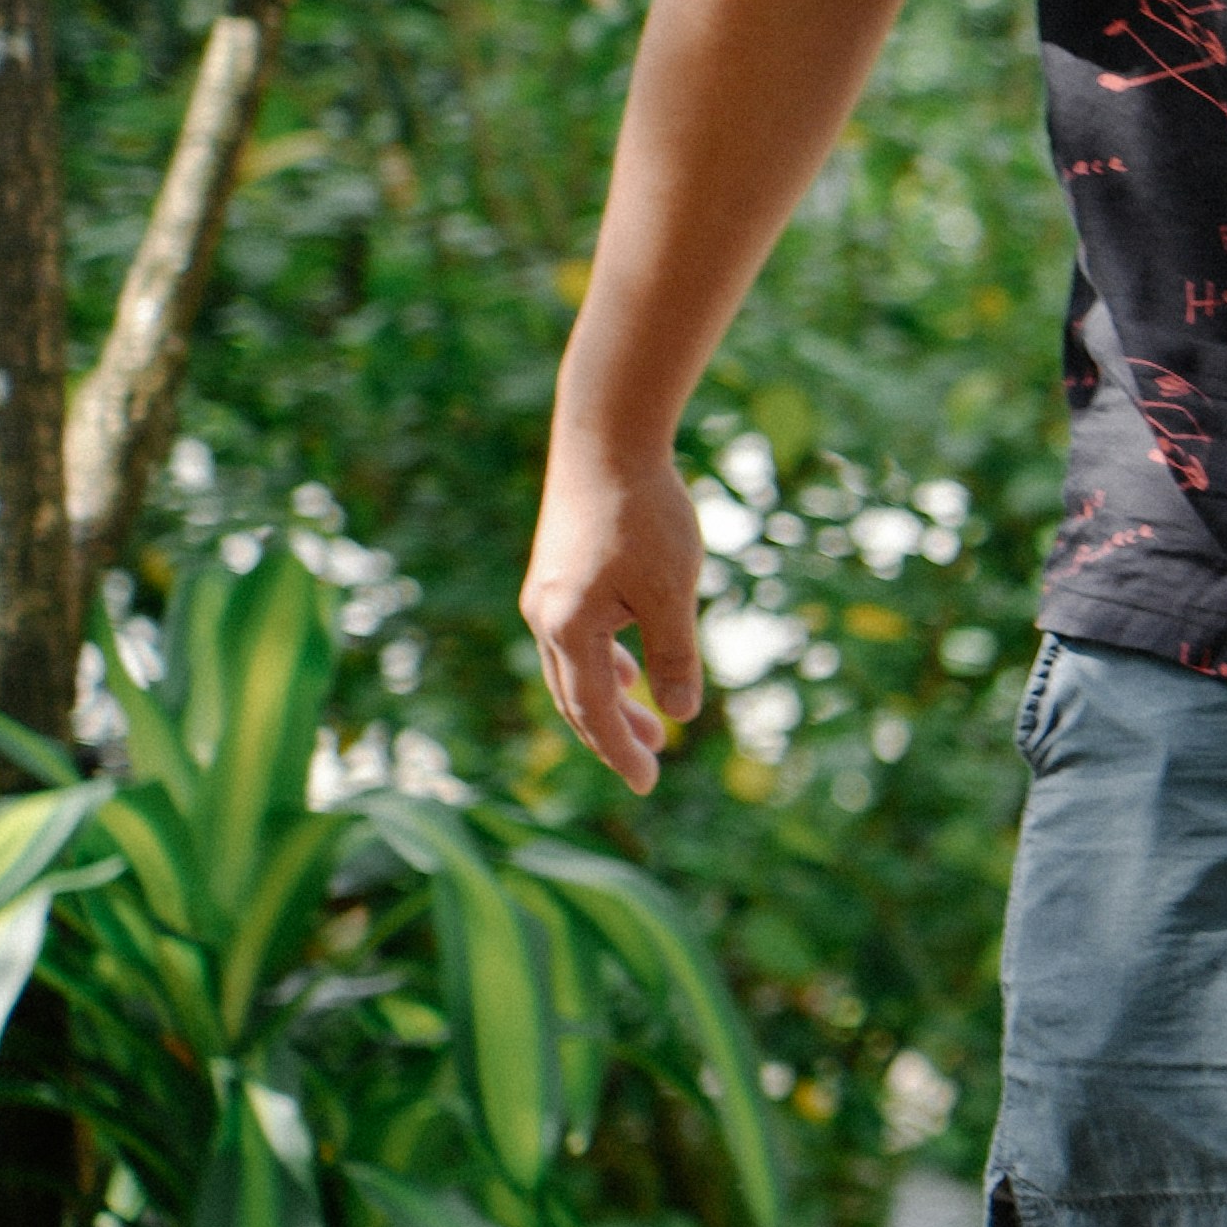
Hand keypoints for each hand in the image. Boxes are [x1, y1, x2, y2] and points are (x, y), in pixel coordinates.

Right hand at [523, 432, 710, 792]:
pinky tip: (629, 668)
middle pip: (576, 698)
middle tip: (649, 766)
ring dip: (610, 701)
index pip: (595, 711)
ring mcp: (546, 596)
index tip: (646, 785)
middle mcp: (546, 618)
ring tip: (649, 727)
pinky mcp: (556, 575)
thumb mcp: (674, 591)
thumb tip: (681, 714)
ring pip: (574, 669)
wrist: (605, 441)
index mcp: (570, 630)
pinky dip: (603, 664)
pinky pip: (575, 639)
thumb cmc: (645, 514)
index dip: (621, 752)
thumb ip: (675, 655)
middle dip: (612, 736)